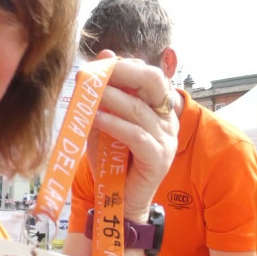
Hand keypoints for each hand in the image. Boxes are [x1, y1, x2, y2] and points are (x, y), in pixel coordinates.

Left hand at [87, 51, 178, 220]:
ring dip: (111, 98)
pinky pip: (136, 135)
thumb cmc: (112, 162)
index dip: (126, 66)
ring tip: (88, 94)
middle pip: (154, 82)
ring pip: (140, 109)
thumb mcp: (104, 123)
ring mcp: (166, 139)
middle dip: (124, 72)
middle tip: (97, 71)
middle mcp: (168, 120)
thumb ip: (105, 94)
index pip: (150, 75)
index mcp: (160, 108)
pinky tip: (96, 118)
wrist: (119, 201)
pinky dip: (114, 124)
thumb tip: (105, 54)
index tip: (99, 65)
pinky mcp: (158, 158)